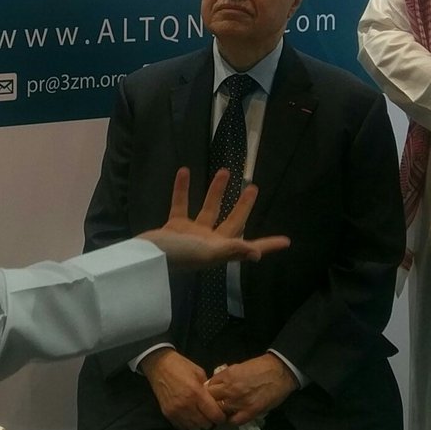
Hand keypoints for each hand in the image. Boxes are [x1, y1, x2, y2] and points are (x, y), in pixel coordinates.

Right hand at [139, 168, 289, 268]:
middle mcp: (209, 242)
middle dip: (243, 206)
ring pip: (208, 208)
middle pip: (232, 222)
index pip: (249, 247)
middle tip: (253, 188)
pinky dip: (182, 189)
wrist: (144, 258)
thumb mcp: (206, 252)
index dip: (267, 245)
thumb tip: (256, 254)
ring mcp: (191, 234)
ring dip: (216, 191)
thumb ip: (230, 249)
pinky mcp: (174, 227)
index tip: (286, 241)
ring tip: (225, 171)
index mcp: (220, 250)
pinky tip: (184, 171)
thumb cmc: (178, 255)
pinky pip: (181, 205)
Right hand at [140, 348, 226, 429]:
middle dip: (210, 420)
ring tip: (199, 414)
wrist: (159, 365)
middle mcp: (186, 405)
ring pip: (194, 428)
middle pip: (205, 424)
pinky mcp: (168, 414)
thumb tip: (214, 400)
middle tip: (209, 413)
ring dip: (199, 423)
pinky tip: (188, 415)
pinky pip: (182, 427)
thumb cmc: (180, 366)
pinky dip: (188, 424)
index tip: (221, 415)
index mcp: (196, 393)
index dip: (220, 417)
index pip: (214, 415)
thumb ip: (207, 388)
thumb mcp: (198, 372)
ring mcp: (176, 411)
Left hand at [206, 353, 297, 425]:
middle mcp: (230, 389)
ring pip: (220, 411)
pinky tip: (233, 417)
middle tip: (214, 404)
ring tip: (222, 412)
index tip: (210, 394)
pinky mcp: (249, 412)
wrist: (278, 372)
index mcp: (227, 375)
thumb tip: (217, 384)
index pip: (208, 386)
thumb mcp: (238, 367)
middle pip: (211, 399)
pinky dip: (231, 420)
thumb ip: (226, 376)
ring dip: (220, 411)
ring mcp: (239, 402)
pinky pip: (234, 421)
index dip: (208, 391)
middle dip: (211, 401)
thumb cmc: (260, 367)